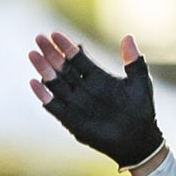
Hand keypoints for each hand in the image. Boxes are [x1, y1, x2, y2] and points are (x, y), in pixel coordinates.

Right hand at [28, 32, 163, 167]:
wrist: (139, 141)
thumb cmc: (142, 111)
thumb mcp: (140, 84)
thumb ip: (134, 62)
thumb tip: (128, 36)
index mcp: (97, 77)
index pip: (78, 58)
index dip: (66, 46)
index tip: (55, 33)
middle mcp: (83, 88)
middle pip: (63, 67)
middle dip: (51, 53)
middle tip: (39, 38)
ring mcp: (76, 103)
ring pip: (55, 83)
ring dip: (44, 69)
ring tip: (33, 54)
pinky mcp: (71, 120)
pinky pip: (54, 106)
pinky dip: (44, 95)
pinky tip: (34, 82)